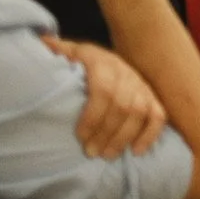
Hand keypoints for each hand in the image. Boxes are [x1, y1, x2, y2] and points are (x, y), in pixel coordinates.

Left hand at [45, 37, 166, 158]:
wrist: (107, 57)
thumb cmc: (81, 62)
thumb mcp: (68, 53)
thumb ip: (56, 51)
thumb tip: (41, 42)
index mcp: (102, 62)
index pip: (104, 90)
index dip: (94, 115)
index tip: (80, 136)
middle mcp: (126, 72)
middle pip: (123, 105)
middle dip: (107, 132)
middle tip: (91, 152)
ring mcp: (141, 84)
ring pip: (140, 112)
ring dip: (124, 137)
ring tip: (107, 155)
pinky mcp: (152, 96)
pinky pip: (158, 115)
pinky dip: (150, 134)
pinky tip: (137, 151)